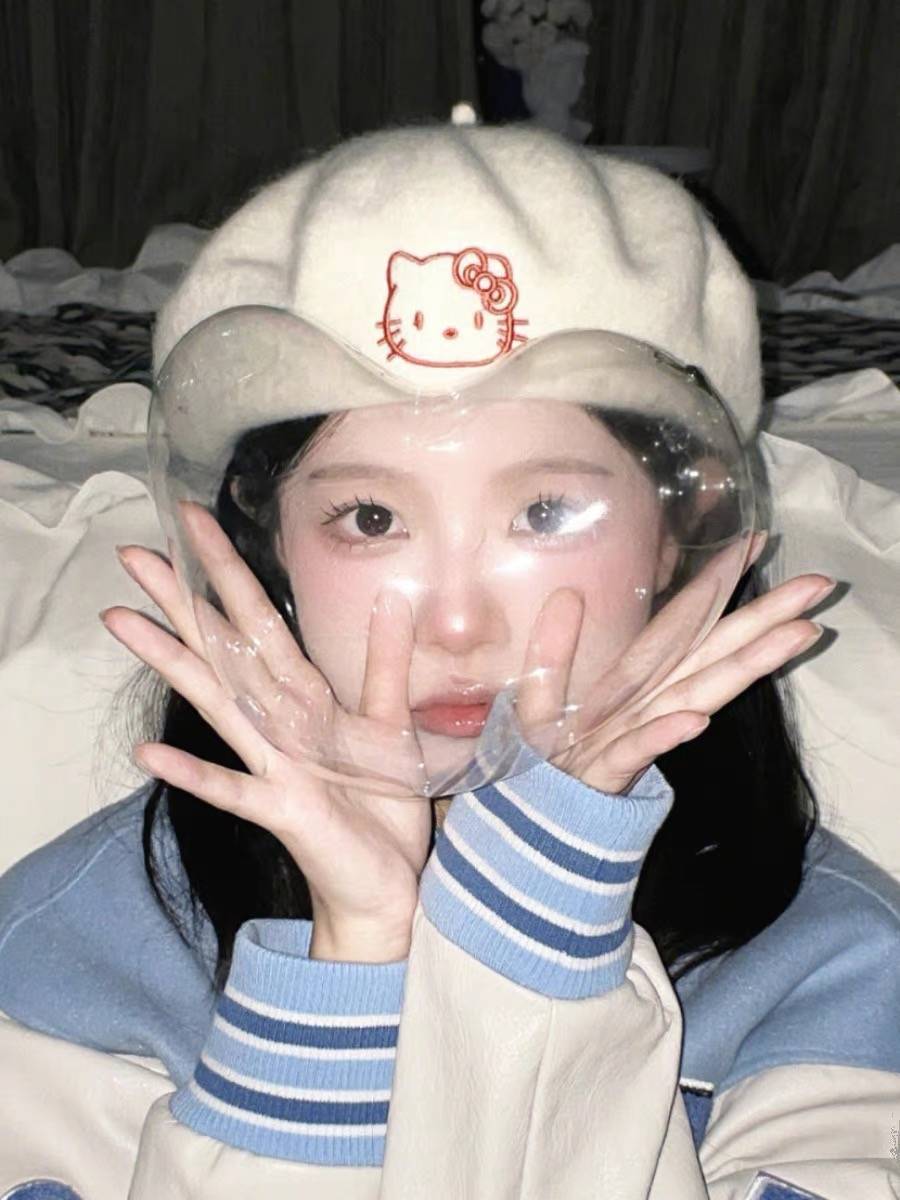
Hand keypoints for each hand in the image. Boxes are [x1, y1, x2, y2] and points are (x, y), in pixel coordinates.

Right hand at [104, 504, 430, 962]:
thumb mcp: (391, 726)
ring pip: (218, 703)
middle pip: (223, 649)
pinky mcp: (281, 810)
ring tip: (123, 623)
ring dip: (174, 665)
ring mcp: (274, 765)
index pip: (259, 621)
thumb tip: (391, 596)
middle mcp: (278, 723)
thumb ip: (387, 664)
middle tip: (132, 553)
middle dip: (182, 600)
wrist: (387, 883)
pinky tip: (150, 758)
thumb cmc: (382, 807)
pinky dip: (196, 775)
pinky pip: (234, 790)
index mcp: (305, 698)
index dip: (228, 570)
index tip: (194, 519)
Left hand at [515, 535, 834, 794]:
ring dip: (745, 665)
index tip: (756, 542)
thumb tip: (567, 594)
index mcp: (633, 682)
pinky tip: (698, 717)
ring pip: (697, 694)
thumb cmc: (543, 762)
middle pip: (712, 655)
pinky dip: (665, 734)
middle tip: (818, 587)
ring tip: (795, 635)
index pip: (683, 624)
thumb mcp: (537, 698)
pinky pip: (637, 750)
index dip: (717, 585)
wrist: (529, 823)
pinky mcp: (608, 771)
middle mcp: (648, 705)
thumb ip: (552, 652)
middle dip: (764, 621)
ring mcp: (635, 736)